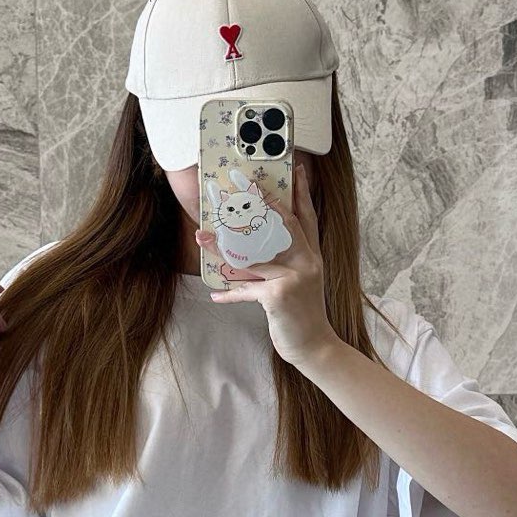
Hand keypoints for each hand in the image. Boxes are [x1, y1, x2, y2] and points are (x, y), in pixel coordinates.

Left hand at [196, 162, 341, 371]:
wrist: (314, 346)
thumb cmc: (301, 314)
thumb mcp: (299, 284)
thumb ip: (282, 264)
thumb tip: (251, 250)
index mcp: (312, 256)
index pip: (307, 217)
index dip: (302, 192)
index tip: (298, 170)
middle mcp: (306, 262)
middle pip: (280, 225)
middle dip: (258, 206)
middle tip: (239, 189)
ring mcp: (294, 277)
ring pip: (252, 255)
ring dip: (222, 247)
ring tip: (202, 238)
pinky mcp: (279, 296)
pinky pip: (246, 289)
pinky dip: (229, 293)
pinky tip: (215, 294)